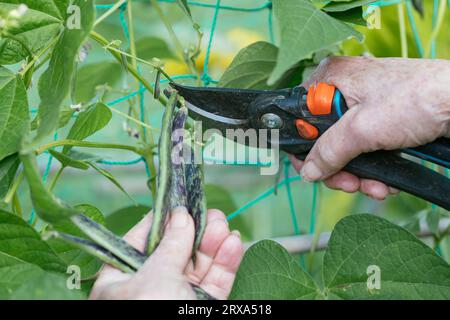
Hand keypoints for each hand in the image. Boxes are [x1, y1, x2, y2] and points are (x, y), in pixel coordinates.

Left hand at [89, 207, 243, 299]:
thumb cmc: (147, 312)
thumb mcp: (155, 275)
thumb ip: (171, 243)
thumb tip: (180, 215)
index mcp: (121, 280)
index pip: (140, 241)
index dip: (161, 220)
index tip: (179, 201)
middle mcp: (149, 288)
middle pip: (174, 251)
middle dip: (194, 230)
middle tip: (211, 211)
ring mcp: (178, 299)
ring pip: (198, 266)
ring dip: (213, 243)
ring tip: (224, 224)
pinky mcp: (202, 309)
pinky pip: (214, 283)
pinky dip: (225, 263)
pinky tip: (232, 244)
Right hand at [290, 56, 449, 199]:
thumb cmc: (417, 99)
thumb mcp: (362, 129)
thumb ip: (328, 151)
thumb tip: (307, 169)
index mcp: (331, 80)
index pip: (301, 117)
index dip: (304, 147)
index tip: (314, 169)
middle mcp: (344, 91)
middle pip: (323, 138)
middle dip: (337, 168)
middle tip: (348, 183)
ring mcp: (365, 108)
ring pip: (346, 149)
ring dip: (358, 174)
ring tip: (374, 186)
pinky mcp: (383, 122)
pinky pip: (365, 150)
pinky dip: (374, 170)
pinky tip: (386, 182)